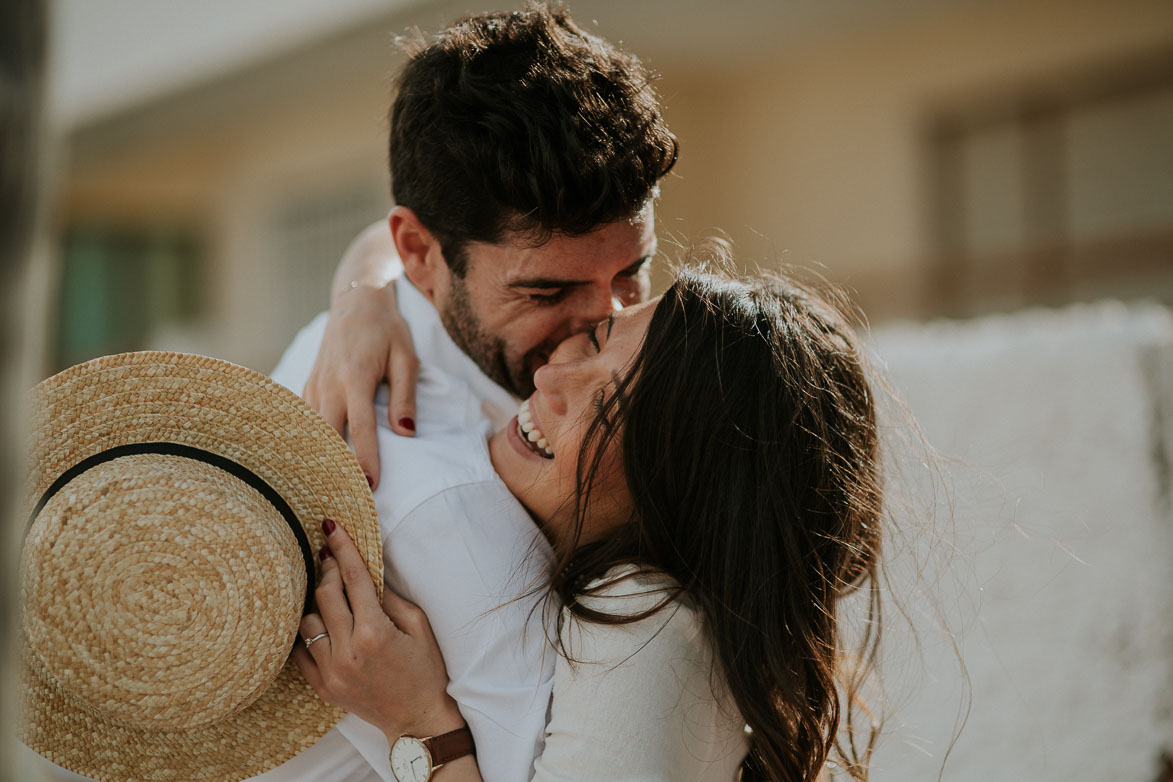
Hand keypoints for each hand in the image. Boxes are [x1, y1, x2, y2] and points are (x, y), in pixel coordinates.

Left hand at [292, 521, 464, 743]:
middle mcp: (348, 652)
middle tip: (333, 559)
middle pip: (324, 595)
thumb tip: (364, 572)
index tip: (331, 528)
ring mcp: (331, 672)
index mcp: (374, 633)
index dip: (342, 549)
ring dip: (319, 604)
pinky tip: (324, 626)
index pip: (353, 579)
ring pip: (307, 621)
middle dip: (329, 570)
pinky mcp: (322, 687)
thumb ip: (388, 597)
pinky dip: (310, 634)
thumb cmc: (426, 670)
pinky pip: (300, 651)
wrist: (418, 720)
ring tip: (333, 599)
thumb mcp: (418, 626)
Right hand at [303, 280, 419, 489]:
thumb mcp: (406, 357)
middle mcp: (329, 383)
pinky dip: (308, 444)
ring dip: (318, 460)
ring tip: (328, 492)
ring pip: (310, 431)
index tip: (371, 485)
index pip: (360, 427)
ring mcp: (314, 385)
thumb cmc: (387, 331)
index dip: (365, 458)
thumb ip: (406, 395)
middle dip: (335, 468)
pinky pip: (303, 421)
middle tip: (346, 501)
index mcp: (356, 377)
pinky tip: (312, 467)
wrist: (355, 301)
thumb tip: (406, 432)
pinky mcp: (307, 386)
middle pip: (327, 436)